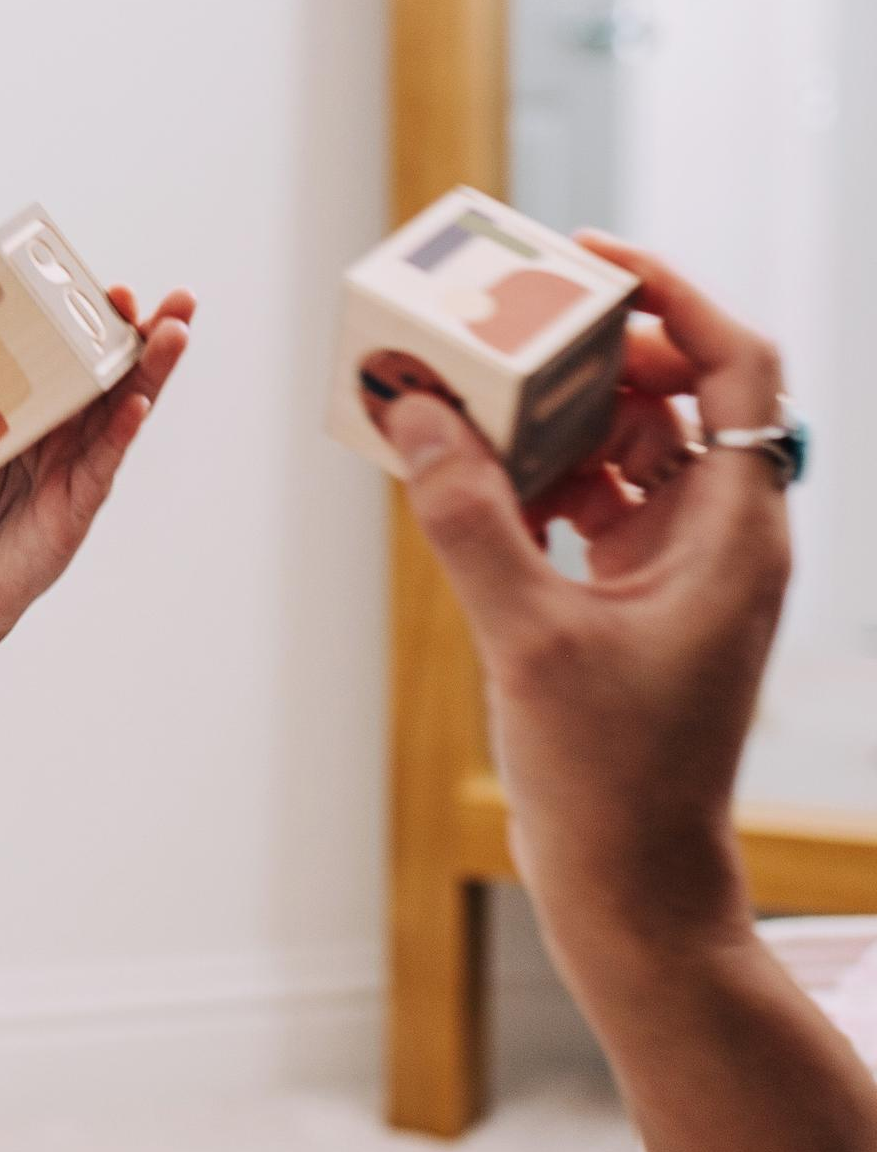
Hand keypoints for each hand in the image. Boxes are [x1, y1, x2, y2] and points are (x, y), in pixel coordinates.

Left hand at [0, 285, 193, 639]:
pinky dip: (121, 432)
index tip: (115, 292)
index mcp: (38, 408)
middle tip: (181, 301)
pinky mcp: (77, 506)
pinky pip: (103, 463)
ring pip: (125, 412)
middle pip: (118, 377)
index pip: (77, 358)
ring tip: (175, 334)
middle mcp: (68, 433)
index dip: (99, 326)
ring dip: (151, 373)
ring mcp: (79, 467)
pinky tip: (137, 403)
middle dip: (151, 337)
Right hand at [365, 236, 792, 976]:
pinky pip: (589, 501)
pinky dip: (532, 476)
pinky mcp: (635, 599)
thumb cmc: (611, 779)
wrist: (634, 890)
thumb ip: (469, 515)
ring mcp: (681, 567)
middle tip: (498, 319)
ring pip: (625, 444)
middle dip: (586, 348)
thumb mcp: (527, 635)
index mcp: (737, 530)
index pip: (734, 363)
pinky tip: (465, 474)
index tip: (582, 261)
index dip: (668, 294)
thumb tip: (414, 410)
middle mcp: (723, 535)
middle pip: (674, 391)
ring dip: (549, 413)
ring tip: (466, 391)